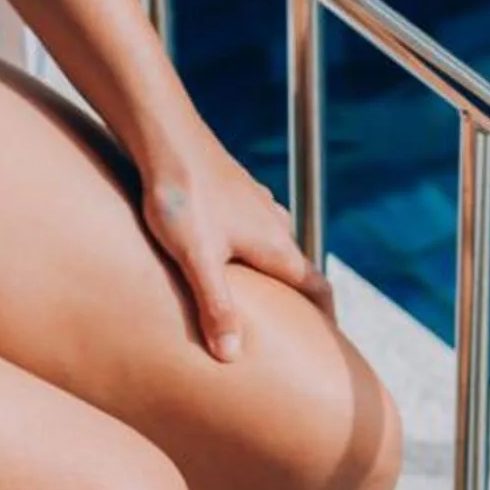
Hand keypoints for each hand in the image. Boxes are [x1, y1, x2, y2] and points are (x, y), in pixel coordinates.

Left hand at [139, 128, 329, 361]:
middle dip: (296, 300)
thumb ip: (216, 306)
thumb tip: (232, 355)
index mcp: (275, 245)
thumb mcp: (197, 258)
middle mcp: (273, 223)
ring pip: (274, 246)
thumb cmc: (182, 195)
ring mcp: (254, 204)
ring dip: (272, 273)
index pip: (317, 286)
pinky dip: (249, 249)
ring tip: (255, 299)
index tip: (326, 344)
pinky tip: (224, 255)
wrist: (164, 134)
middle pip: (297, 269)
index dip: (325, 318)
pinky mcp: (232, 190)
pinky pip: (252, 227)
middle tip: (287, 332)